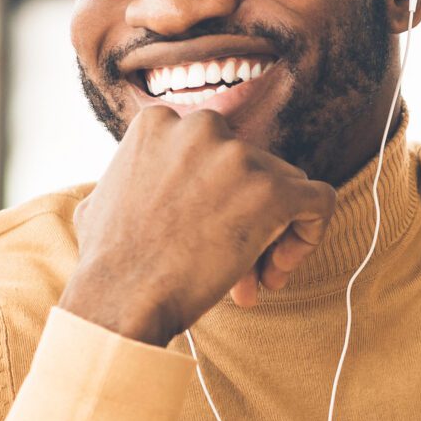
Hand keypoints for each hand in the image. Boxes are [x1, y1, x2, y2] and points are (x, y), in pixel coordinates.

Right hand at [60, 106, 337, 344]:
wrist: (119, 299)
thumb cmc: (105, 262)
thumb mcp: (100, 196)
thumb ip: (131, 176)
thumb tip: (133, 182)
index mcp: (162, 121)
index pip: (217, 149)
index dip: (219, 194)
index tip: (209, 232)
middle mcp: (203, 126)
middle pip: (254, 166)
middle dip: (248, 214)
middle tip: (236, 263)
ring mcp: (240, 156)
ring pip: (287, 185)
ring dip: (275, 232)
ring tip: (253, 279)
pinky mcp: (273, 190)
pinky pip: (320, 201)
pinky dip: (310, 234)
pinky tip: (277, 270)